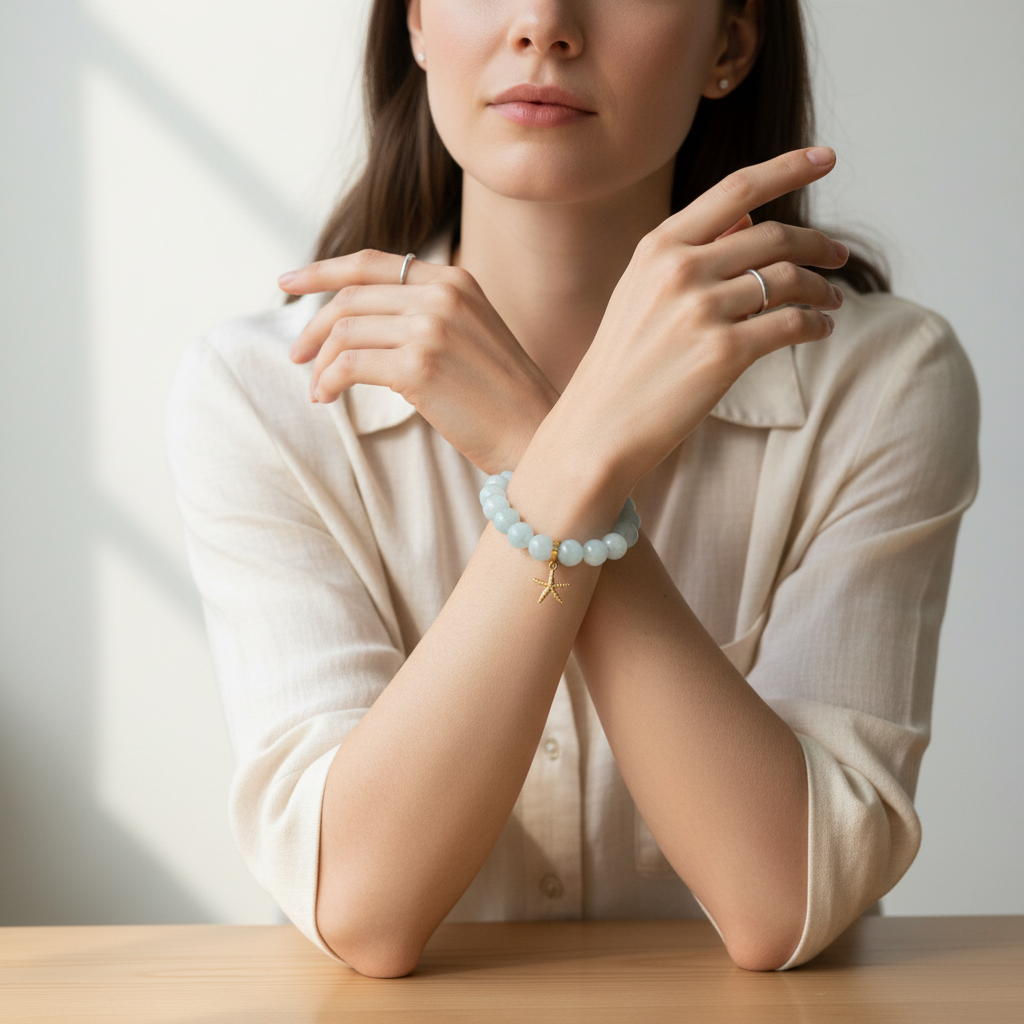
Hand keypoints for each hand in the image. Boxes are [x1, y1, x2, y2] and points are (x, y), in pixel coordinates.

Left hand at [279, 251, 559, 474]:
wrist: (533, 434)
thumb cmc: (499, 396)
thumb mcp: (470, 334)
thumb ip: (426, 314)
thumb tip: (362, 320)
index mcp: (454, 279)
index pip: (371, 263)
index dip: (322, 271)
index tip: (288, 283)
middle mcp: (441, 294)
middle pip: (351, 297)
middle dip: (313, 327)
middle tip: (297, 356)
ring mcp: (431, 327)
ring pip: (345, 330)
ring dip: (320, 361)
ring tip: (317, 388)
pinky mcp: (419, 366)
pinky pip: (349, 364)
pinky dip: (329, 381)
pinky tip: (327, 398)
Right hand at [552, 147, 848, 490]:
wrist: (598, 427)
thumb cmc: (622, 364)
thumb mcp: (641, 293)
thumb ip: (691, 252)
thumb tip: (749, 217)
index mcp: (658, 247)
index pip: (737, 189)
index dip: (788, 168)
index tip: (826, 158)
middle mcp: (680, 269)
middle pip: (773, 234)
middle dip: (818, 243)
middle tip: (839, 256)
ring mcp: (701, 310)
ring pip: (788, 278)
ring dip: (821, 287)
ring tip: (831, 300)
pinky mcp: (723, 353)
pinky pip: (791, 324)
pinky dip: (815, 323)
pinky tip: (819, 329)